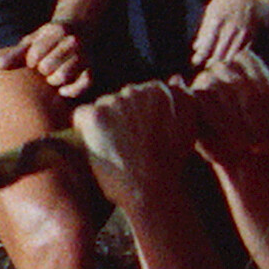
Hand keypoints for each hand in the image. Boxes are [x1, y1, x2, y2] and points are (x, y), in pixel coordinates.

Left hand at [0, 21, 91, 97]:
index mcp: (56, 31)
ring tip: (52, 76)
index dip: (30, 61)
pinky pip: (82, 85)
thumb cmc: (48, 40)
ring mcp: (85, 55)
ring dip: (53, 80)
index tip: (33, 61)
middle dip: (42, 71)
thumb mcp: (31, 41)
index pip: (35, 54)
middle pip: (47, 67)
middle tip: (44, 69)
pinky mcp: (93, 70)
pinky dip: (71, 91)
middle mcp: (73, 42)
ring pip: (62, 77)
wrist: (78, 31)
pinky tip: (62, 90)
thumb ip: (16, 53)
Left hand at [75, 79, 197, 209]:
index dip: (139, 116)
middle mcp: (134, 90)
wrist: (151, 189)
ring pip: (100, 108)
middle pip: (118, 99)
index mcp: (158, 90)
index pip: (139, 93)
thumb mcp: (187, 129)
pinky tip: (99, 147)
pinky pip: (81, 116)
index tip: (144, 134)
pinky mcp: (93, 116)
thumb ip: (183, 100)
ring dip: (104, 124)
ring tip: (118, 148)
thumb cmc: (169, 163)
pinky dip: (84, 130)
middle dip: (121, 118)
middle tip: (130, 144)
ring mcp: (112, 101)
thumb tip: (174, 78)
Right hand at [185, 50, 268, 163]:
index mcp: (246, 61)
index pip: (262, 80)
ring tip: (253, 145)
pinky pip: (205, 107)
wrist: (235, 150)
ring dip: (242, 125)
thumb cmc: (261, 129)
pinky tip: (236, 142)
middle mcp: (222, 65)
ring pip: (224, 98)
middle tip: (267, 143)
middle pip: (245, 90)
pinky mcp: (188, 98)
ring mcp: (203, 79)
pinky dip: (223, 126)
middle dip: (259, 120)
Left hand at [193, 0, 256, 67]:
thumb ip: (205, 29)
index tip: (195, 62)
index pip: (206, 46)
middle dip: (210, 62)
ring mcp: (243, 31)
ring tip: (214, 64)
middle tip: (203, 67)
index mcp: (216, 20)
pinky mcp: (253, 33)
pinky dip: (234, 54)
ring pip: (231, 54)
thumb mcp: (213, 7)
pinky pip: (242, 49)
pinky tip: (229, 56)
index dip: (200, 57)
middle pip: (218, 54)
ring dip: (222, 60)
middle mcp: (230, 28)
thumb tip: (197, 47)